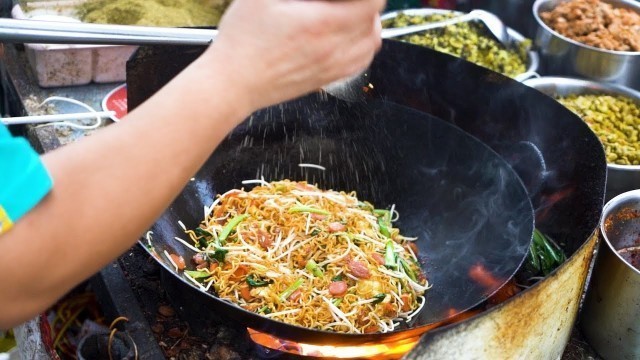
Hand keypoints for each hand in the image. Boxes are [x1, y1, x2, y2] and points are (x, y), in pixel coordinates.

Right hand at [204, 0, 384, 110]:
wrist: (232, 84)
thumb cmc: (242, 43)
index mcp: (323, 23)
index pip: (371, 3)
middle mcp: (334, 49)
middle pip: (374, 22)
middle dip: (367, 4)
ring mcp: (332, 67)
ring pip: (372, 44)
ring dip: (368, 25)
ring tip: (351, 13)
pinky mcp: (327, 80)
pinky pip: (360, 63)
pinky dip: (363, 47)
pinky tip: (347, 37)